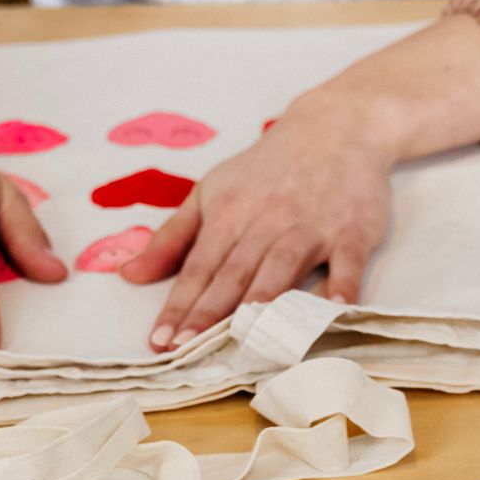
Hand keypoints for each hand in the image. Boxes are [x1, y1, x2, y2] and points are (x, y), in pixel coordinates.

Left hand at [124, 94, 403, 349]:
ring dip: (263, 303)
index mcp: (228, 216)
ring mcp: (310, 228)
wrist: (333, 129)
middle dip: (208, 314)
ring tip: (246, 339)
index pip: (197, 268)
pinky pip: (346, 263)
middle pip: (233, 274)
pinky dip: (342, 286)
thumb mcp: (211, 192)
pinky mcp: (351, 232)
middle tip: (188, 350)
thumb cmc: (267, 170)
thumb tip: (128, 275)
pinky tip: (333, 310)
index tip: (160, 342)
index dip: (178, 306)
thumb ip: (172, 237)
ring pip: (281, 269)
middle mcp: (266, 224)